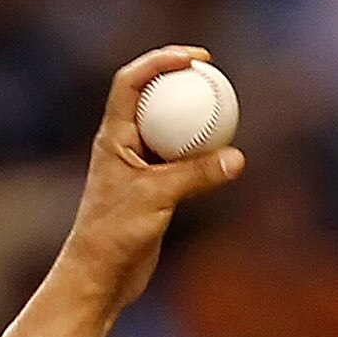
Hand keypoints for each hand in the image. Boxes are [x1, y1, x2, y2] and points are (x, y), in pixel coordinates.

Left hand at [57, 48, 244, 317]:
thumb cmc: (114, 235)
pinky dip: (200, 149)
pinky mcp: (152, 188)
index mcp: (112, 137)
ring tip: (224, 105)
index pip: (131, 82)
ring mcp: (138, 166)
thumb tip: (238, 158)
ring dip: (192, 115)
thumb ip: (197, 175)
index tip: (195, 59)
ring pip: (168, 128)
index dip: (160, 61)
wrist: (99, 277)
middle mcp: (122, 146)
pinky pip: (180, 157)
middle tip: (214, 73)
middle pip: (151, 97)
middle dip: (180, 79)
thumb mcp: (158, 198)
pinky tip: (224, 149)